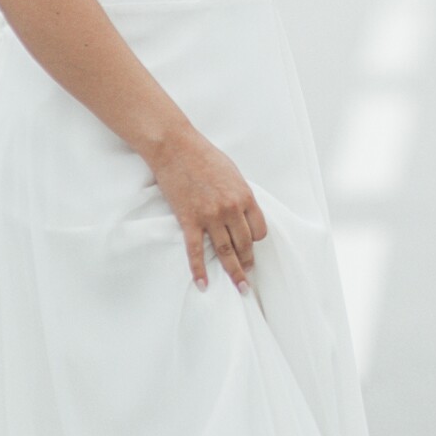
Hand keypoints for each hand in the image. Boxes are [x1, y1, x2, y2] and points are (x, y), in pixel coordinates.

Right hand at [150, 132, 268, 293]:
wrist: (176, 148)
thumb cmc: (204, 156)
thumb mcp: (232, 173)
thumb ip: (239, 195)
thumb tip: (242, 213)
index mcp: (245, 196)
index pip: (259, 229)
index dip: (256, 241)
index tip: (251, 246)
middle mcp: (231, 209)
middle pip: (245, 244)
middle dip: (248, 262)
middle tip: (248, 276)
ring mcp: (210, 216)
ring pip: (226, 252)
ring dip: (234, 272)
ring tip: (240, 287)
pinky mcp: (189, 220)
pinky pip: (196, 251)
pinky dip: (200, 270)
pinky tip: (203, 284)